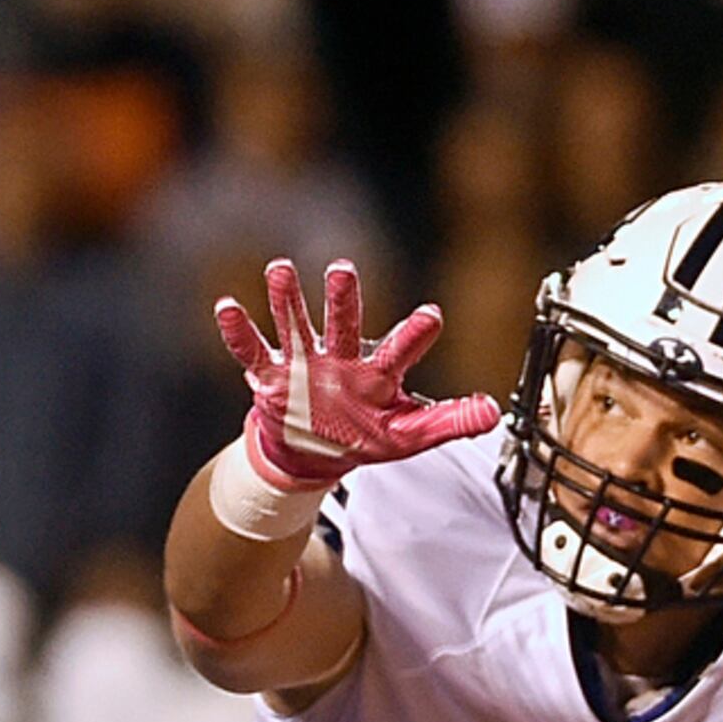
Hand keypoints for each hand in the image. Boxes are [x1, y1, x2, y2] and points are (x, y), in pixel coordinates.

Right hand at [213, 258, 503, 490]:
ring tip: (279, 268)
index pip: (400, 350)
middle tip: (342, 270)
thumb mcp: (407, 435)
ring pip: (295, 325)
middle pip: (344, 324)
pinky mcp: (271, 376)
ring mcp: (303, 364)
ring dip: (287, 299)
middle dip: (343, 299)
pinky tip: (227, 307)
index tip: (432, 316)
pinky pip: (252, 352)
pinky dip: (239, 331)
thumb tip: (495, 413)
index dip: (415, 334)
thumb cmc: (362, 436)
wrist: (311, 453)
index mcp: (378, 374)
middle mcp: (340, 359)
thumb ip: (448, 422)